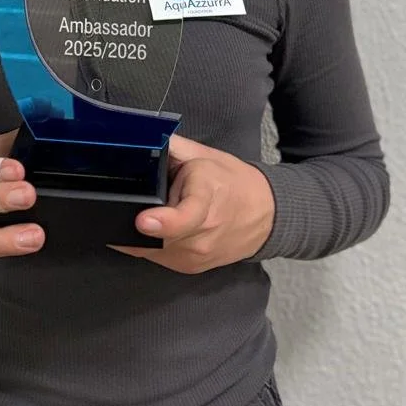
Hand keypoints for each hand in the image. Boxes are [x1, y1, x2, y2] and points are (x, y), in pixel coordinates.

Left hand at [111, 133, 275, 273]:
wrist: (265, 214)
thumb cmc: (232, 181)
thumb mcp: (202, 154)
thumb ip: (169, 146)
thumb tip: (141, 138)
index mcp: (207, 197)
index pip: (186, 217)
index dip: (163, 221)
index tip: (143, 220)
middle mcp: (203, 232)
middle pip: (160, 235)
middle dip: (140, 220)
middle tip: (143, 203)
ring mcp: (197, 254)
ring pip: (152, 249)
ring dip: (144, 232)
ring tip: (158, 210)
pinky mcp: (191, 267)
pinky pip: (158, 257)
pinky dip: (153, 242)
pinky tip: (162, 226)